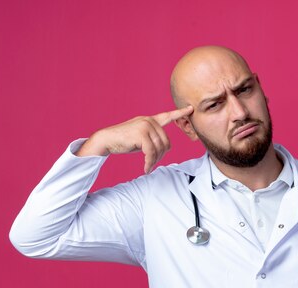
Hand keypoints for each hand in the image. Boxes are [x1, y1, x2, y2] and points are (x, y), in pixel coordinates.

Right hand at [77, 106, 193, 172]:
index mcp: (150, 120)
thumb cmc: (124, 141)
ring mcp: (146, 125)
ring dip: (154, 161)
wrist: (107, 140)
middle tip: (151, 163)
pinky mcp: (141, 133)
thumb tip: (167, 148)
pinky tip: (145, 168)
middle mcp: (149, 121)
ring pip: (159, 148)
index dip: (179, 113)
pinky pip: (151, 152)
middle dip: (160, 156)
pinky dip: (149, 162)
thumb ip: (154, 139)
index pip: (167, 116)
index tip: (190, 108)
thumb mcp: (142, 138)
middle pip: (166, 142)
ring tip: (147, 166)